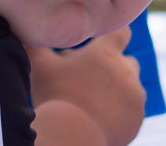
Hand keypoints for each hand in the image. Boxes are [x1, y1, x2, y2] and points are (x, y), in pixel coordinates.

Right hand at [25, 27, 145, 145]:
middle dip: (113, 66)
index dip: (112, 36)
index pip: (121, 32)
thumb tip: (28, 30)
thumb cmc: (54, 96)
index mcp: (106, 53)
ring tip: (93, 99)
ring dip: (117, 89)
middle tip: (90, 76)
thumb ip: (36, 43)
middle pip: (127, 61)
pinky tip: (100, 115)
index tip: (101, 43)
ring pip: (130, 86)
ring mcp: (135, 97)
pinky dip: (120, 111)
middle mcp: (126, 72)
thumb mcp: (40, 65)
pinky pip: (132, 110)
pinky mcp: (137, 120)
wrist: (70, 135)